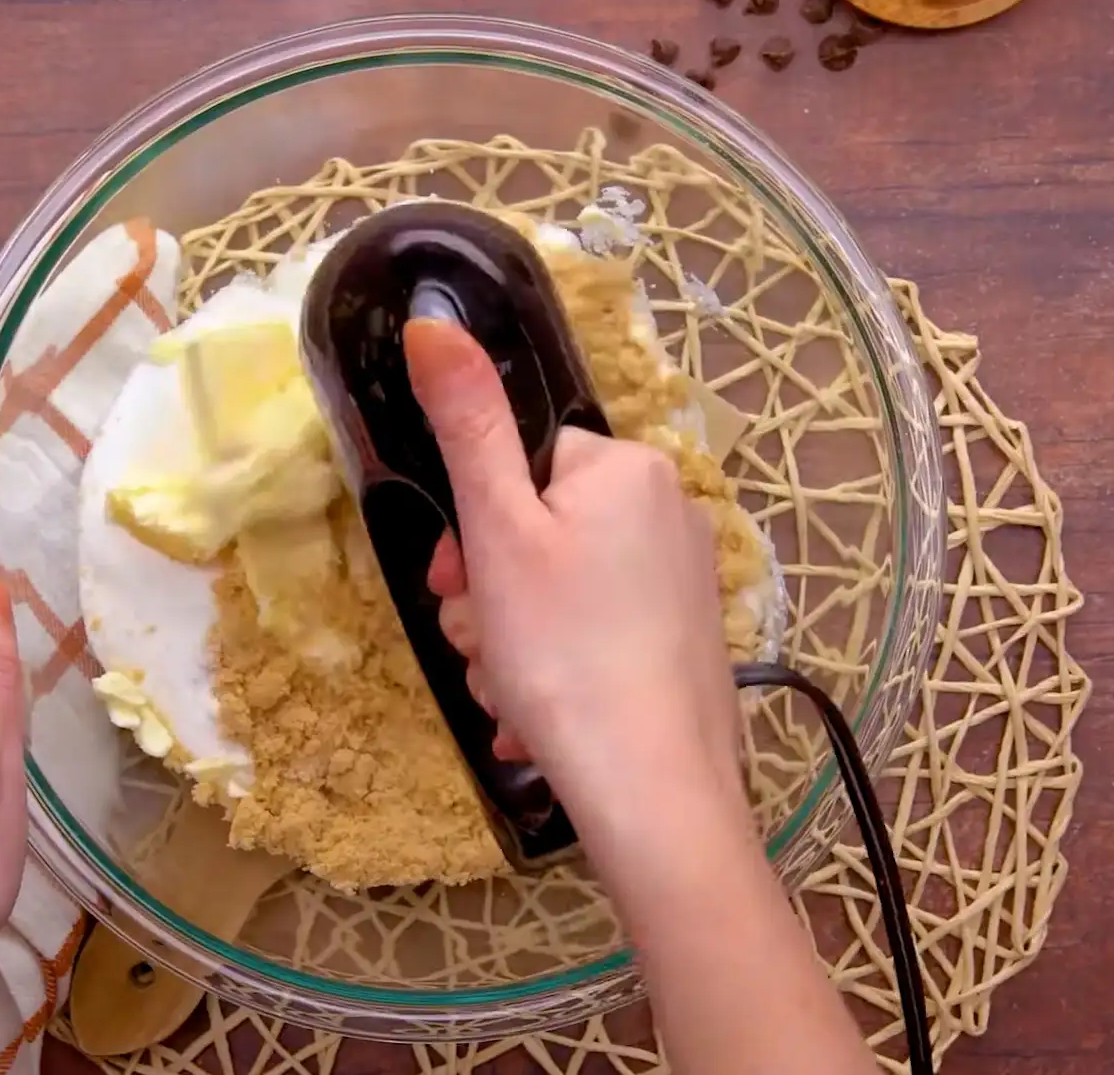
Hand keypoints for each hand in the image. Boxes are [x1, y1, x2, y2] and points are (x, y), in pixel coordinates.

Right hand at [405, 318, 746, 852]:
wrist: (653, 795)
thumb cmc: (564, 654)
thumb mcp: (498, 533)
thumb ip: (466, 423)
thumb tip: (431, 318)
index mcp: (627, 469)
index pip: (519, 465)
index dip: (473, 528)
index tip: (455, 585)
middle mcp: (669, 512)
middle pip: (535, 531)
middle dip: (488, 595)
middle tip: (482, 646)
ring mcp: (682, 583)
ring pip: (554, 592)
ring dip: (509, 643)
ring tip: (511, 693)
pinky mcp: (683, 644)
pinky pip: (591, 637)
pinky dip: (553, 674)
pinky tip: (539, 721)